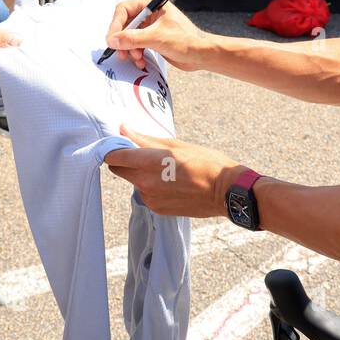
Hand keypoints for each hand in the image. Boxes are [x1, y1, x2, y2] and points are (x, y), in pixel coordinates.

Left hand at [104, 127, 245, 217]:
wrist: (226, 193)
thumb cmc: (206, 163)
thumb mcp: (176, 145)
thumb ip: (146, 139)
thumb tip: (124, 130)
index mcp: (149, 163)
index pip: (114, 156)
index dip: (112, 148)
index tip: (118, 142)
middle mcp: (145, 183)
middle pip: (118, 170)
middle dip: (124, 160)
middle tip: (141, 152)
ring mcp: (150, 198)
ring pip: (133, 181)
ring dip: (139, 173)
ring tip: (164, 168)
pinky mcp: (157, 209)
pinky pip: (145, 193)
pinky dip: (150, 186)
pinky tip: (171, 181)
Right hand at [106, 0, 207, 71]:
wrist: (202, 55)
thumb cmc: (185, 40)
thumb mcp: (156, 38)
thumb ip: (133, 38)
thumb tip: (112, 41)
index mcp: (151, 3)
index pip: (123, 9)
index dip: (115, 25)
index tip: (111, 41)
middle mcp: (149, 12)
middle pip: (125, 24)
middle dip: (123, 40)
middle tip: (121, 54)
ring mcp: (150, 25)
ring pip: (129, 36)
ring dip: (129, 49)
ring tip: (136, 59)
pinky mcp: (152, 38)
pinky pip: (136, 44)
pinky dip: (136, 53)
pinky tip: (141, 61)